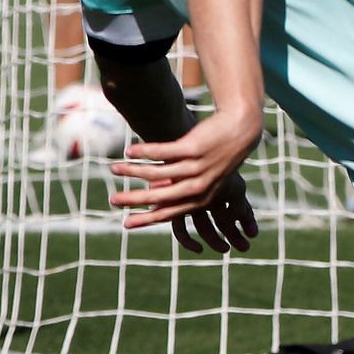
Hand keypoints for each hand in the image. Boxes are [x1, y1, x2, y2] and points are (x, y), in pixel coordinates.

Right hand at [110, 108, 262, 252]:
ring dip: (132, 171)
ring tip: (113, 169)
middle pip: (159, 196)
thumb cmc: (220, 156)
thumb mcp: (205, 179)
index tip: (126, 224)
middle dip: (133, 200)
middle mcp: (200, 185)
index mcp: (203, 198)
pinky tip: (129, 151)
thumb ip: (183, 191)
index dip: (146, 219)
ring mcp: (197, 166)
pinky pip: (162, 151)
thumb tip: (154, 199)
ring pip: (156, 173)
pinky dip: (144, 152)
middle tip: (112, 200)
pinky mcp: (194, 147)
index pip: (169, 212)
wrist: (241, 129)